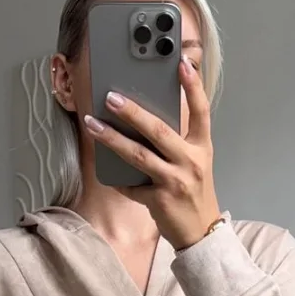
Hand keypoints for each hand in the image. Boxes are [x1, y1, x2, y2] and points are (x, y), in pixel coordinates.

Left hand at [83, 56, 220, 249]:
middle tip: (111, 97)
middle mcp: (191, 162)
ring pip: (138, 155)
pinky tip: (103, 167)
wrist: (201, 232)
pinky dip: (116, 177)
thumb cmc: (194, 193)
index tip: (183, 63)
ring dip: (112, 139)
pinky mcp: (160, 201)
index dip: (193, 86)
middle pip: (159, 131)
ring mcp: (176, 182)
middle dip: (132, 112)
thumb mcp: (194, 163)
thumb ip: (177, 142)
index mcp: (202, 148)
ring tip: (92, 124)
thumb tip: (143, 119)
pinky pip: (131, 185)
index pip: (201, 111)